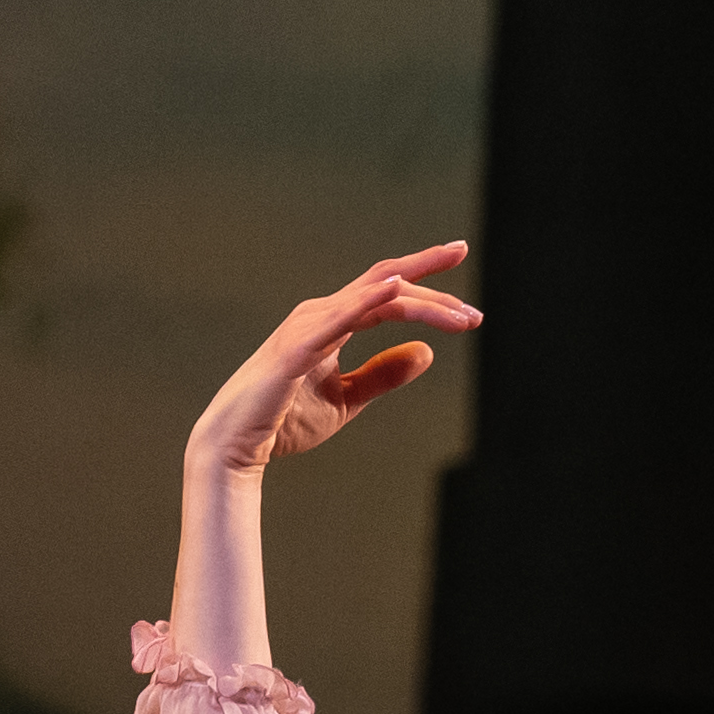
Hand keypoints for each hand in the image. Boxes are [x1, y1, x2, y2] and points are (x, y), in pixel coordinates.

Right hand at [193, 242, 476, 476]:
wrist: (238, 445)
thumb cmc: (286, 419)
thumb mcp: (349, 398)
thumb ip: (384, 374)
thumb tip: (427, 353)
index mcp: (333, 322)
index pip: (386, 291)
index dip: (425, 277)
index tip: (463, 268)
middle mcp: (321, 315)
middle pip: (385, 284)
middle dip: (432, 285)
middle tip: (476, 313)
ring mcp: (307, 328)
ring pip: (372, 300)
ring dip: (419, 302)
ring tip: (458, 314)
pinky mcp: (296, 350)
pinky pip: (338, 320)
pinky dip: (367, 300)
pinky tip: (395, 288)